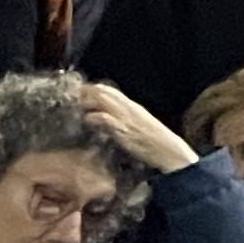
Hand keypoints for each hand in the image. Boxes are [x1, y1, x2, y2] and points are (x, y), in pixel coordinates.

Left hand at [75, 78, 196, 172]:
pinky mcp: (122, 130)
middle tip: (73, 100)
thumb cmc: (156, 143)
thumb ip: (126, 120)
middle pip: (102, 91)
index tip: (79, 95)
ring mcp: (125, 118)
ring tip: (77, 109)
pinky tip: (88, 121)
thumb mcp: (141, 125)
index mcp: (133, 107)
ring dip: (86, 103)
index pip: (109, 90)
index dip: (91, 90)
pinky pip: (104, 118)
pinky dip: (93, 118)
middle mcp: (128, 108)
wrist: (170, 152)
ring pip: (102, 100)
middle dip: (85, 94)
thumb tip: (109, 119)